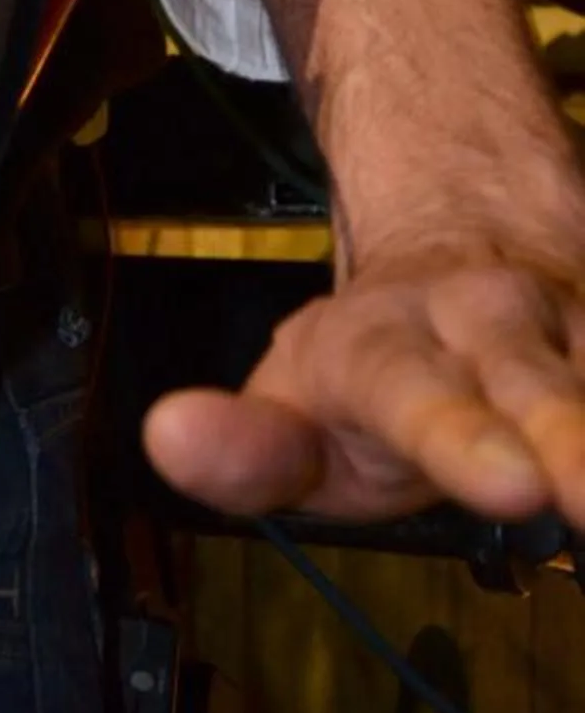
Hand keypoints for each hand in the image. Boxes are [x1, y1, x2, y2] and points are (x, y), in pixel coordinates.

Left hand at [144, 221, 584, 524]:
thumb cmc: (381, 354)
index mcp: (403, 347)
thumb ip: (248, 444)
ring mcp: (581, 324)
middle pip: (548, 389)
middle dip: (581, 436)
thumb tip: (169, 439)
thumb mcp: (300, 397)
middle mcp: (505, 329)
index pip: (425, 396)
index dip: (467, 435)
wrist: (470, 230)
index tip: (515, 482)